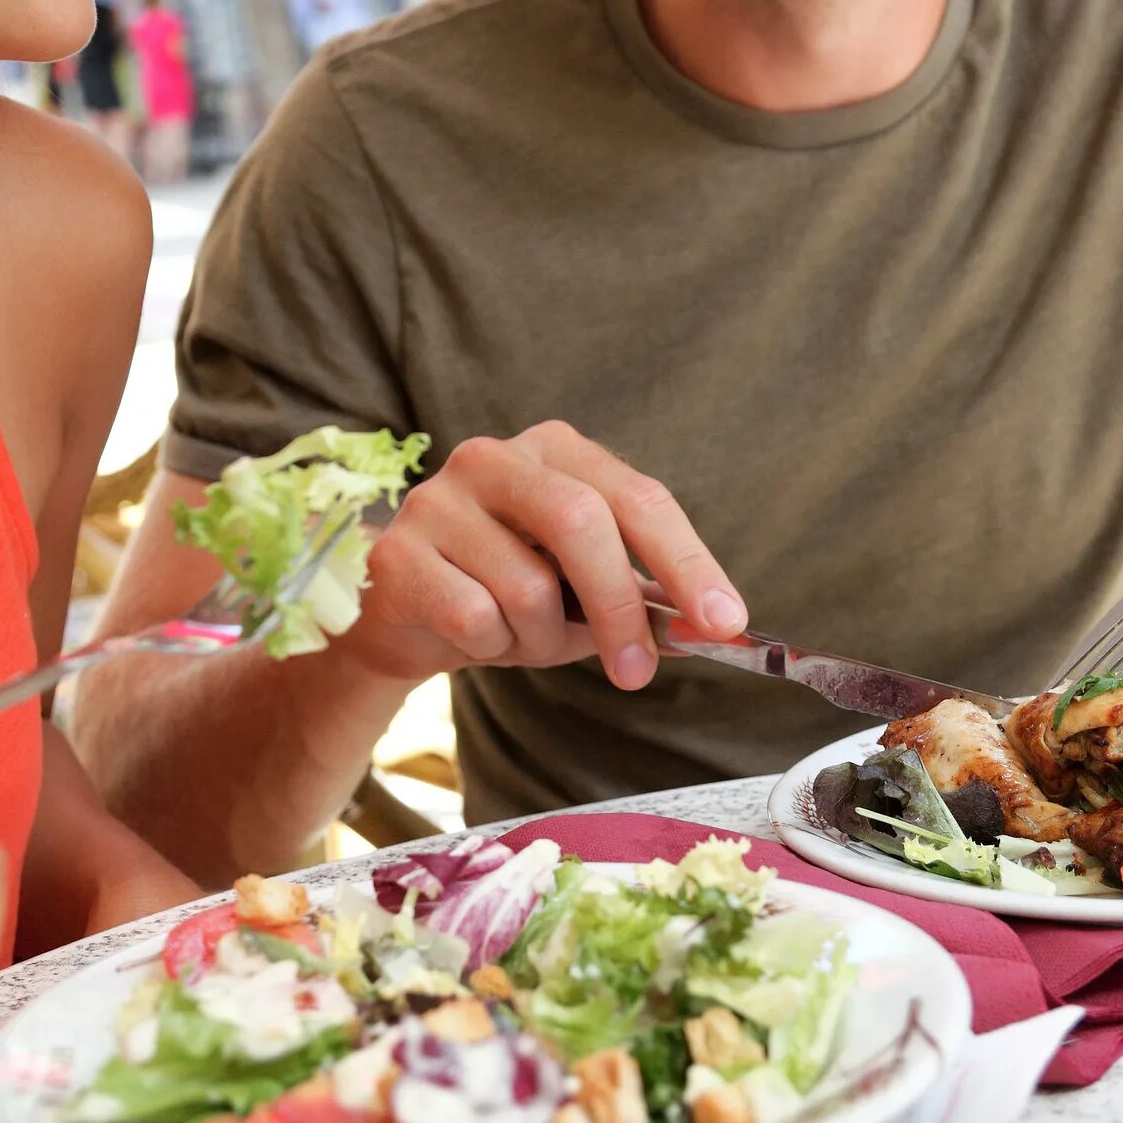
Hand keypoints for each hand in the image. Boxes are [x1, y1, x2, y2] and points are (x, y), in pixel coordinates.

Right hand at [341, 420, 746, 689]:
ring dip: (541, 638)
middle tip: (636, 672)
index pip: (638, 497)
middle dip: (619, 607)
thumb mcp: (582, 592)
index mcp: (556, 450)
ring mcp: (439, 499)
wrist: (404, 618)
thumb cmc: (505, 593)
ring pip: (527, 586)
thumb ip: (645, 601)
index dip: (687, 560)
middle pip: (582, 523)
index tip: (724, 621)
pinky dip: (490, 646)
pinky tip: (473, 635)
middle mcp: (495, 457)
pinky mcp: (398, 552)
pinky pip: (474, 616)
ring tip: (523, 637)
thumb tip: (712, 630)